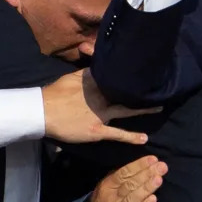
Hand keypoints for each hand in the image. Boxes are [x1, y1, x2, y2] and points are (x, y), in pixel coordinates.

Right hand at [42, 69, 159, 144]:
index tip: (143, 71)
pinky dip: (131, 137)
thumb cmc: (54, 94)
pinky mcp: (97, 130)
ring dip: (143, 110)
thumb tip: (96, 62)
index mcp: (94, 83)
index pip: (115, 76)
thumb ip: (86, 72)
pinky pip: (117, 134)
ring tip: (159, 108)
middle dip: (141, 89)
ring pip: (126, 111)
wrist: (42, 111)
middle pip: (126, 92)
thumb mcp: (71, 77)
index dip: (130, 74)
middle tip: (158, 86)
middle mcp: (101, 97)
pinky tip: (144, 139)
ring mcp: (101, 114)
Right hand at [72, 155, 168, 201]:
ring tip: (159, 178)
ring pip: (133, 197)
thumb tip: (131, 167)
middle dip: (147, 173)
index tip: (153, 159)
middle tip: (162, 166)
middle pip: (130, 183)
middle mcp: (111, 199)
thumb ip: (114, 181)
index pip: (123, 173)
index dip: (139, 165)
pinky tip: (154, 199)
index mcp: (106, 187)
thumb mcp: (100, 194)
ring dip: (147, 187)